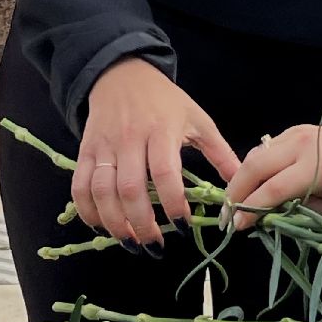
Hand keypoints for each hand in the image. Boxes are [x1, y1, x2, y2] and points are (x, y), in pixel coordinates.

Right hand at [75, 58, 239, 245]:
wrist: (122, 75)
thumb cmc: (166, 102)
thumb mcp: (199, 120)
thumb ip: (220, 153)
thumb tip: (241, 184)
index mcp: (163, 130)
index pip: (166, 172)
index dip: (173, 203)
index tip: (183, 226)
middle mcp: (130, 139)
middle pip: (130, 188)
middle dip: (141, 223)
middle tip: (155, 246)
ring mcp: (104, 146)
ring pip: (101, 191)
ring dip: (113, 223)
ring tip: (131, 242)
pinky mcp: (85, 151)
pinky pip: (79, 186)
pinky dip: (87, 211)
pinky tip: (102, 226)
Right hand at [223, 123, 321, 229]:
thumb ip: (302, 211)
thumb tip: (269, 217)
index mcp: (317, 167)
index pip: (272, 190)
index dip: (250, 210)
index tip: (235, 227)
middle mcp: (302, 145)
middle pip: (255, 167)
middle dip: (235, 193)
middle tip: (225, 217)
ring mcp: (297, 134)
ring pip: (256, 155)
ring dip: (240, 179)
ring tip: (233, 204)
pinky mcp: (296, 131)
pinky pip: (266, 149)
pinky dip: (254, 167)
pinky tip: (251, 185)